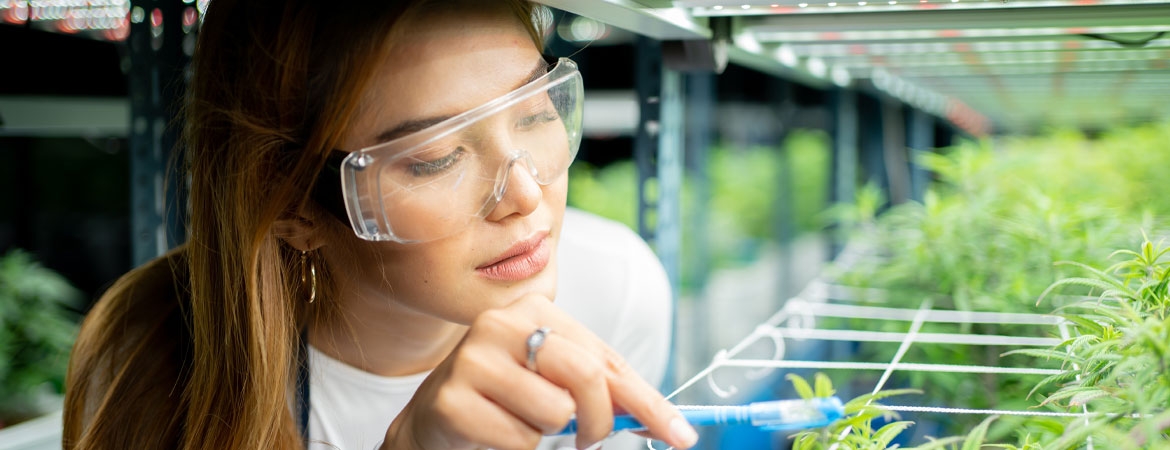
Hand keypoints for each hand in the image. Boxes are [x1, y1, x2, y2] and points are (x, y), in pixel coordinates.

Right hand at [381, 293, 697, 449]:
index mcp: (533, 311)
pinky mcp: (452, 399)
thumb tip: (661, 417)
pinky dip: (515, 447)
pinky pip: (518, 440)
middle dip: (599, 422)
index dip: (649, 401)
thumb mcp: (553, 379)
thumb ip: (601, 386)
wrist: (433, 421)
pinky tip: (492, 431)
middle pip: (586, 377)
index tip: (682, 435)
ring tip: (518, 420)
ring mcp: (473, 359)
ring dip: (545, 433)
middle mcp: (501, 324)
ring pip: (553, 414)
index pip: (606, 359)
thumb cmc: (504, 398)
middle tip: (590, 441)